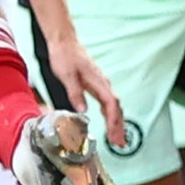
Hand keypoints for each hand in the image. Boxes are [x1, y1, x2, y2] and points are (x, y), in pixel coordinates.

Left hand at [46, 34, 127, 153]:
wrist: (64, 42)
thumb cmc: (65, 56)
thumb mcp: (66, 75)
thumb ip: (75, 93)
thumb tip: (82, 110)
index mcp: (98, 81)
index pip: (111, 105)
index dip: (113, 121)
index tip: (113, 134)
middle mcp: (103, 83)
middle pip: (116, 108)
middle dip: (119, 126)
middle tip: (120, 143)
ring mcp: (101, 83)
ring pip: (114, 105)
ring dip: (117, 122)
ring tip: (117, 138)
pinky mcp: (97, 84)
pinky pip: (109, 102)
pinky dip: (111, 114)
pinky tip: (110, 121)